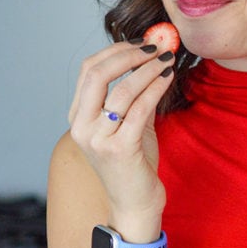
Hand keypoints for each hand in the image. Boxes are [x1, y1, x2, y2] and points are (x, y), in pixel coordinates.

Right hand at [68, 39, 175, 224]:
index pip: (89, 70)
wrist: (135, 204)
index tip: (142, 43)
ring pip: (122, 90)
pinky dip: (155, 88)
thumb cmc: (133, 165)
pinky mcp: (119, 149)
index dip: (115, 50)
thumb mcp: (129, 124)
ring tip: (167, 61)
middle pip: (98, 73)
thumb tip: (150, 57)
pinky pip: (140, 108)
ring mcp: (98, 139)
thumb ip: (133, 94)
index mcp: (78, 118)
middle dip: (130, 54)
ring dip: (148, 69)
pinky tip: (168, 78)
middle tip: (155, 47)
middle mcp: (82, 127)